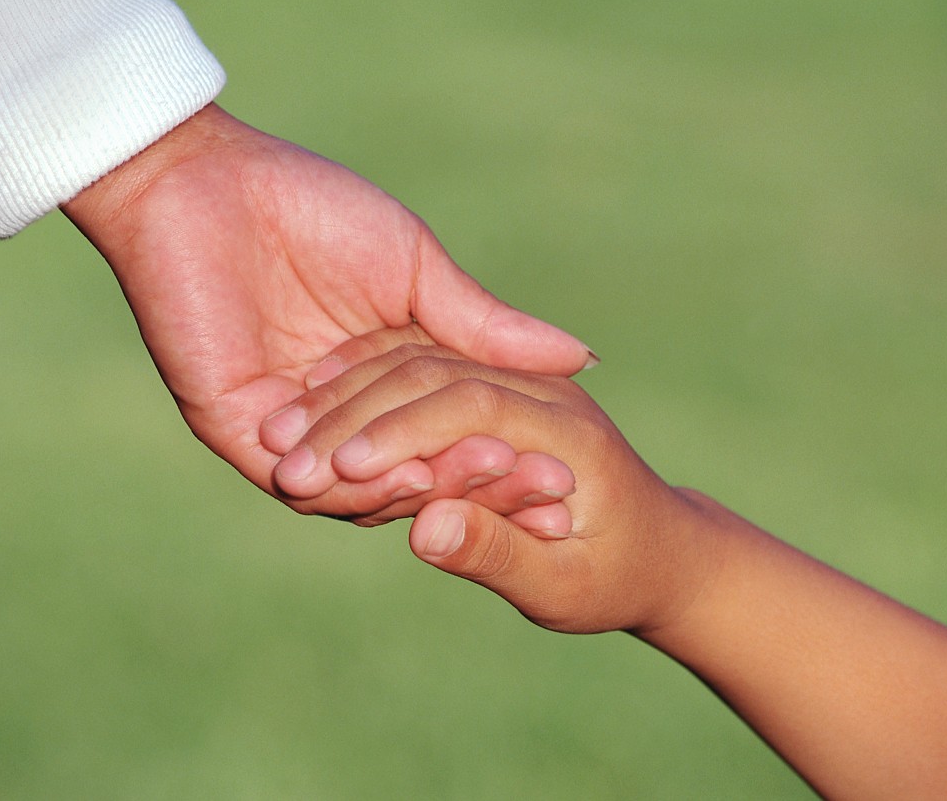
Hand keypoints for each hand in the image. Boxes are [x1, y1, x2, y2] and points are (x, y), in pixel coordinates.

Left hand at [61, 104, 594, 516]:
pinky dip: (355, 488)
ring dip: (424, 493)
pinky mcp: (238, 431)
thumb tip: (581, 357)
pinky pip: (300, 482)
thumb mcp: (417, 271)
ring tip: (485, 481)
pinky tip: (407, 478)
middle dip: (478, 489)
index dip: (507, 460)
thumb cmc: (313, 208)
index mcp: (381, 382)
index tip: (569, 478)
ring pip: (360, 494)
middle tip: (544, 497)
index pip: (449, 440)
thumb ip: (484, 327)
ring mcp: (288, 432)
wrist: (210, 182)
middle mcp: (338, 417)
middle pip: (413, 477)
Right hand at [268, 339, 721, 633]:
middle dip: (357, 412)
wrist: (665, 549)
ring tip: (281, 432)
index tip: (337, 467)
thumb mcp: (567, 588)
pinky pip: (418, 361)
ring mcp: (517, 380)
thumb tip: (425, 531)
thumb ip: (498, 554)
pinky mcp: (493, 383)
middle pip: (435, 372)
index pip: (470, 404)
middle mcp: (541, 392)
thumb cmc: (620, 579)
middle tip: (287, 456)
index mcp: (567, 432)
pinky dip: (364, 380)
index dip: (399, 432)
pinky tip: (311, 404)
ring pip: (417, 359)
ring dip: (348, 393)